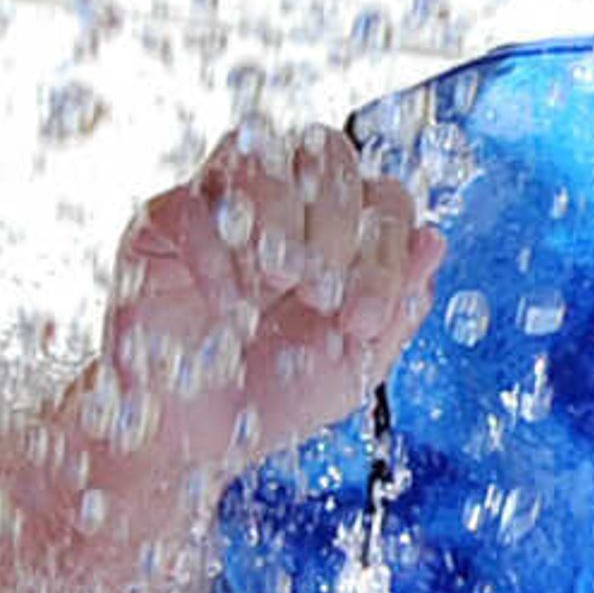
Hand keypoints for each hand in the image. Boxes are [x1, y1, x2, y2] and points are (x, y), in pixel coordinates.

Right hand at [96, 122, 444, 499]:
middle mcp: (283, 202)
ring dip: (280, 221)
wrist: (193, 442)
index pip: (383, 193)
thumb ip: (396, 309)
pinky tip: (231, 310)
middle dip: (337, 224)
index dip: (385, 247)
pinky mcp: (159, 225)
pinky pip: (189, 204)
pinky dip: (217, 255)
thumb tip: (434, 241)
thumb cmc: (273, 396)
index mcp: (339, 230)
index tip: (364, 319)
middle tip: (322, 298)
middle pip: (326, 149)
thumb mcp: (353, 366)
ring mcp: (218, 204)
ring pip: (256, 152)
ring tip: (279, 285)